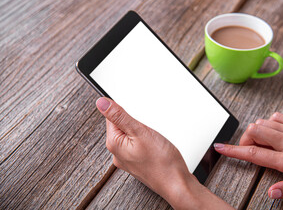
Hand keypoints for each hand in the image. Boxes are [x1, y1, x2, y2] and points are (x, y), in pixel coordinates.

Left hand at [96, 97, 233, 209]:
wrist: (177, 183)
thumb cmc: (161, 162)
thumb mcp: (140, 132)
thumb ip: (119, 116)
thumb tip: (101, 103)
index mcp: (114, 144)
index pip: (111, 117)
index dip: (125, 111)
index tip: (138, 115)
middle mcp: (118, 153)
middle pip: (122, 126)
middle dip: (136, 122)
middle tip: (148, 129)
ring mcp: (128, 159)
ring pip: (132, 135)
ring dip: (142, 131)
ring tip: (154, 138)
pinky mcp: (138, 162)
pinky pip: (138, 145)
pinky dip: (147, 141)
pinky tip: (156, 145)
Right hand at [214, 112, 282, 198]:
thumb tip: (272, 192)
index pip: (255, 153)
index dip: (233, 150)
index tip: (220, 148)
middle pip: (255, 131)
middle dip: (243, 138)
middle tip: (245, 149)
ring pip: (264, 122)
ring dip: (255, 130)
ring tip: (258, 142)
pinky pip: (279, 117)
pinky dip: (269, 121)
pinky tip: (273, 130)